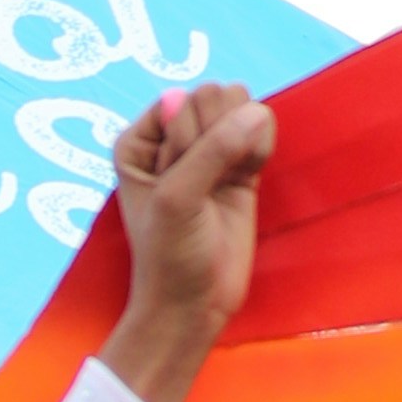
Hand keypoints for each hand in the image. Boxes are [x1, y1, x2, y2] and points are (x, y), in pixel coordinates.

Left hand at [100, 84, 276, 401]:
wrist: (194, 304)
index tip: (179, 181)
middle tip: (204, 188)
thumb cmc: (170, 255)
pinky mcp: (240, 166)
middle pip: (213, 97)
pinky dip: (261, 146)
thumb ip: (212, 150)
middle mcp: (171, 138)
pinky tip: (247, 178)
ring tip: (226, 183)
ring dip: (242, 140)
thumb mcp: (178, 199)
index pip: (181, 99)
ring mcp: (208, 150)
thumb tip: (255, 110)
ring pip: (240, 106)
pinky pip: (261, 128)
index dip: (190, 136)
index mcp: (139, 140)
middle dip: (217, 137)